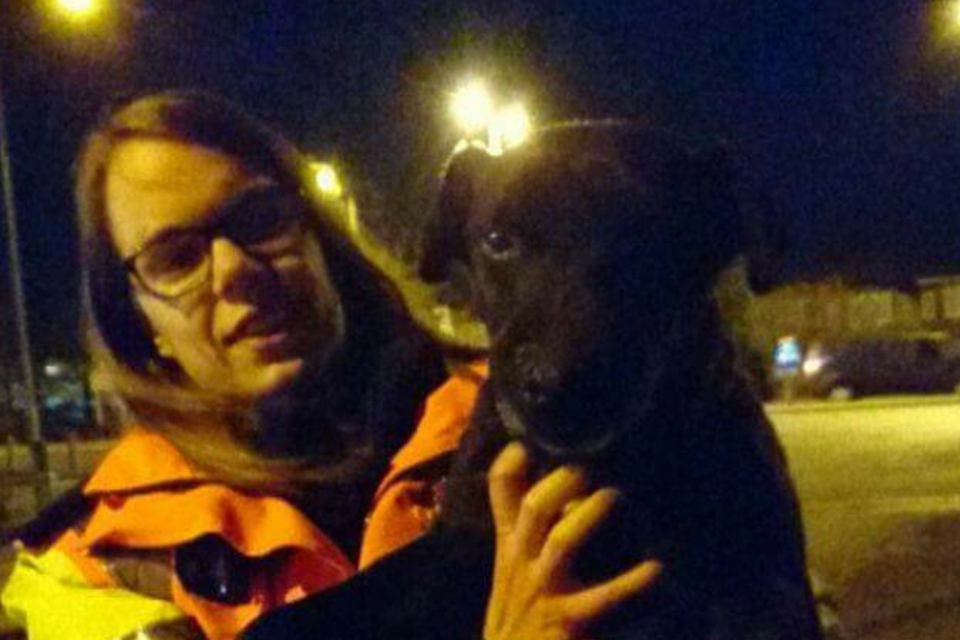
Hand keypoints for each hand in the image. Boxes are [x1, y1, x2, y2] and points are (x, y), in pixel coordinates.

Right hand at [483, 442, 662, 639]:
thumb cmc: (519, 623)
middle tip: (594, 464)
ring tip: (618, 497)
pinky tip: (658, 569)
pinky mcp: (570, 623)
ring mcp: (544, 592)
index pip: (501, 491)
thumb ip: (528, 539)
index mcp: (510, 548)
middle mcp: (522, 563)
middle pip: (534, 507)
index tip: (535, 436)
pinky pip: (606, 597)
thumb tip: (566, 500)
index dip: (514, 458)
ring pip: (563, 540)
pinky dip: (634, 582)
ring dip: (592, 514)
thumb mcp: (511, 577)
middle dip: (564, 480)